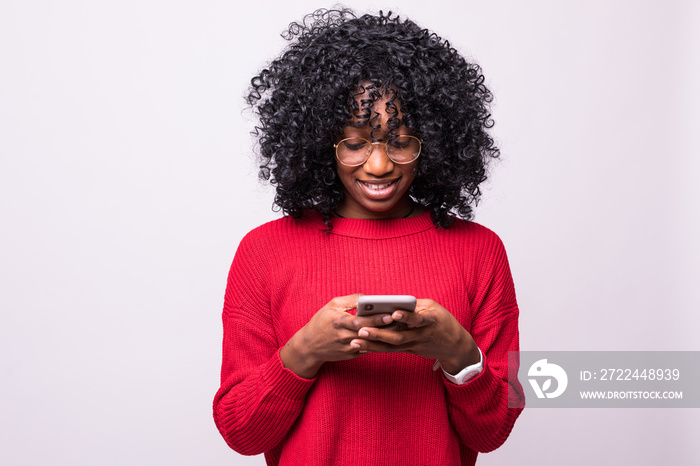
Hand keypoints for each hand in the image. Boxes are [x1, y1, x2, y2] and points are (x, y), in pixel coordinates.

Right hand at [280, 294, 392, 378]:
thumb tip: (367, 298)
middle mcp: (343, 337)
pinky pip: (367, 349)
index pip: (360, 321)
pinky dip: (378, 343)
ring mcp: (348, 348)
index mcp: (338, 322)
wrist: (308, 346)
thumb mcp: (332, 306)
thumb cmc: (321, 322)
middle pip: (368, 333)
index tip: (389, 314)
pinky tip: (389, 337)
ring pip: (370, 342)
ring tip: (399, 328)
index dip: (375, 319)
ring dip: (384, 336)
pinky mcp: (350, 355)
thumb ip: (350, 300)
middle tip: (401, 321)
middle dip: (385, 328)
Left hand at [350, 299, 479, 373]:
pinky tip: (362, 347)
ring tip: (356, 341)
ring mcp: (414, 345)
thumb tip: (394, 302)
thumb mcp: (434, 309)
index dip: (407, 317)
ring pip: (392, 346)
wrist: (455, 346)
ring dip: (373, 344)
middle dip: (379, 334)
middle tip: (362, 330)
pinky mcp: (409, 350)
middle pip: (399, 336)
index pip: (417, 319)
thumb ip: (415, 306)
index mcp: (430, 321)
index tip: (394, 313)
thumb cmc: (443, 321)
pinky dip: (376, 348)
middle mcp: (421, 335)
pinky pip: (391, 350)